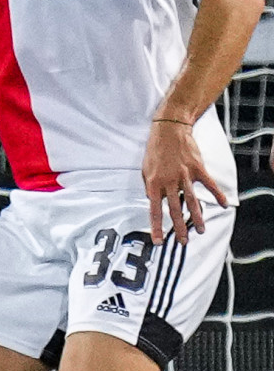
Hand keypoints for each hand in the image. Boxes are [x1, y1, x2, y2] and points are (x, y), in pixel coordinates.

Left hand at [145, 115, 230, 240]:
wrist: (169, 129)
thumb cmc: (155, 149)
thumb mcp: (145, 168)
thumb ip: (149, 186)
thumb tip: (152, 200)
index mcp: (154, 183)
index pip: (154, 209)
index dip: (156, 226)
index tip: (158, 240)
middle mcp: (169, 181)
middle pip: (175, 209)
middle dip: (179, 227)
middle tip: (183, 241)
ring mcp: (184, 175)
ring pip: (191, 201)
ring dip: (197, 217)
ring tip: (201, 230)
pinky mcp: (197, 169)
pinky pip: (209, 185)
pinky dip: (218, 195)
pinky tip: (224, 204)